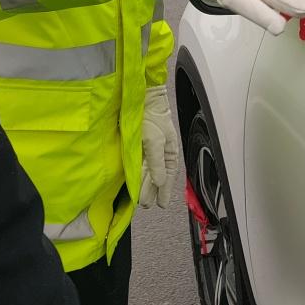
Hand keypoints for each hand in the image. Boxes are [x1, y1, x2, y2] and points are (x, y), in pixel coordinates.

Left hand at [139, 85, 178, 208]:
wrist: (142, 100)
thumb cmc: (154, 116)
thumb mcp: (156, 140)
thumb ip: (156, 162)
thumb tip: (160, 182)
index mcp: (170, 153)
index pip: (168, 177)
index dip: (165, 191)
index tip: (162, 204)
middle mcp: (160, 154)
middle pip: (157, 177)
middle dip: (152, 191)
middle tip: (146, 204)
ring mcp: (148, 151)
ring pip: (147, 173)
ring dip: (144, 186)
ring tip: (141, 199)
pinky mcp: (138, 148)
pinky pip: (139, 166)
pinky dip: (137, 176)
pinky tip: (135, 183)